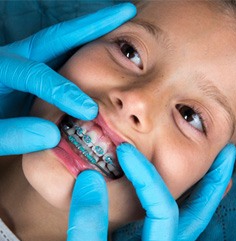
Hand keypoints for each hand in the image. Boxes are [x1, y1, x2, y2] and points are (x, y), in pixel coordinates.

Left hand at [0, 3, 135, 154]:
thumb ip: (12, 135)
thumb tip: (53, 136)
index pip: (36, 74)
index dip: (64, 92)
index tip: (88, 110)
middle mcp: (14, 58)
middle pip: (57, 37)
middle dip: (92, 25)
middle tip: (124, 12)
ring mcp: (27, 61)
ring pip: (62, 43)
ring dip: (92, 33)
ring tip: (120, 25)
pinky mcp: (34, 70)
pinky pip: (62, 58)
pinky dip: (84, 52)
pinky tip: (103, 52)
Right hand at [66, 144, 235, 240]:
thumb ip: (88, 225)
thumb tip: (90, 178)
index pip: (163, 210)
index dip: (144, 175)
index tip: (124, 151)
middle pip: (197, 217)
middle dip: (210, 183)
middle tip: (223, 153)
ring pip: (187, 220)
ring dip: (200, 191)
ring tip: (212, 165)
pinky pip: (166, 222)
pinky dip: (174, 200)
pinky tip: (172, 186)